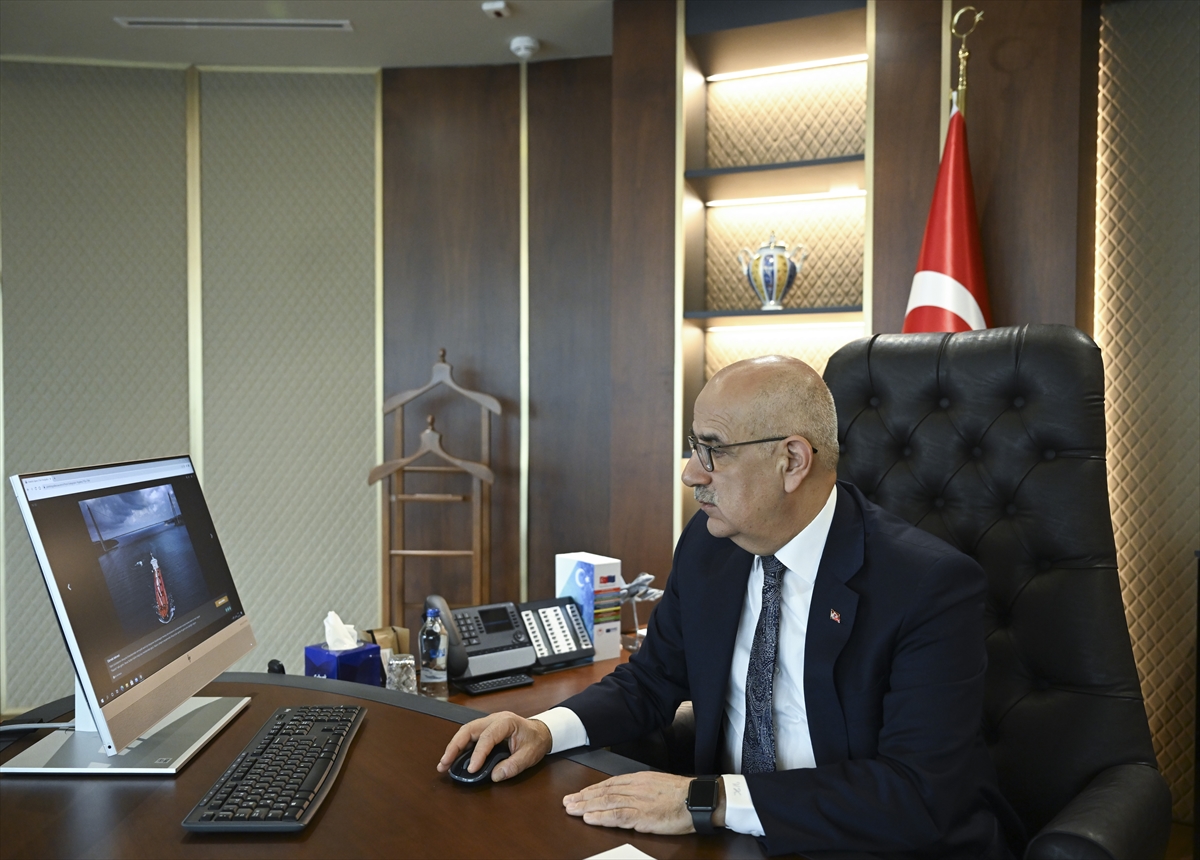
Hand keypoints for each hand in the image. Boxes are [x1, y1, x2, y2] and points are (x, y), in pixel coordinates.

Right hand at [436, 711, 552, 781]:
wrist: (541, 732)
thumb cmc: (536, 740)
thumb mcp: (530, 755)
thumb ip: (514, 766)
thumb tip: (495, 775)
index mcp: (506, 722)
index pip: (487, 737)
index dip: (478, 754)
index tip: (472, 769)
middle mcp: (494, 720)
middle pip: (468, 729)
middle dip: (454, 747)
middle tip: (444, 764)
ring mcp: (488, 723)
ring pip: (465, 732)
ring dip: (453, 747)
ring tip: (444, 764)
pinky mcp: (485, 731)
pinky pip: (469, 737)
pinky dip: (459, 748)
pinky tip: (453, 759)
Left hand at [564, 772, 717, 834]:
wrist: (698, 799)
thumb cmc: (682, 794)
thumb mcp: (658, 784)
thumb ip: (642, 788)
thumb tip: (628, 793)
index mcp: (639, 779)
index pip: (610, 783)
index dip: (592, 790)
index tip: (579, 794)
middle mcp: (635, 787)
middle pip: (603, 792)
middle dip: (583, 797)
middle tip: (567, 802)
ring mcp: (638, 801)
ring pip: (606, 802)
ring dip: (586, 806)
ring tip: (571, 809)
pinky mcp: (642, 815)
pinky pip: (617, 816)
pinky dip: (601, 817)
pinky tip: (589, 818)